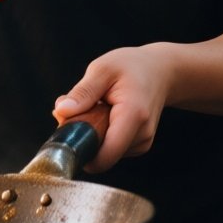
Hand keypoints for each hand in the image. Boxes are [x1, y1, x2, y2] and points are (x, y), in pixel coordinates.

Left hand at [53, 44, 174, 172]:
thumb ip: (82, 92)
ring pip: (104, 152)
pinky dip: (102, 133)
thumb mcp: (102, 69)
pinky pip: (110, 147)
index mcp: (133, 116)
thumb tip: (61, 112)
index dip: (81, 152)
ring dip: (92, 133)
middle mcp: (141, 135)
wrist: (161, 72)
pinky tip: (107, 114)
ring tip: (99, 107)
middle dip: (83, 136)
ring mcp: (142, 143)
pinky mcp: (138, 146)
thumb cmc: (132, 66)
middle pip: (100, 153)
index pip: (105, 155)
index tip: (67, 132)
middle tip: (81, 108)